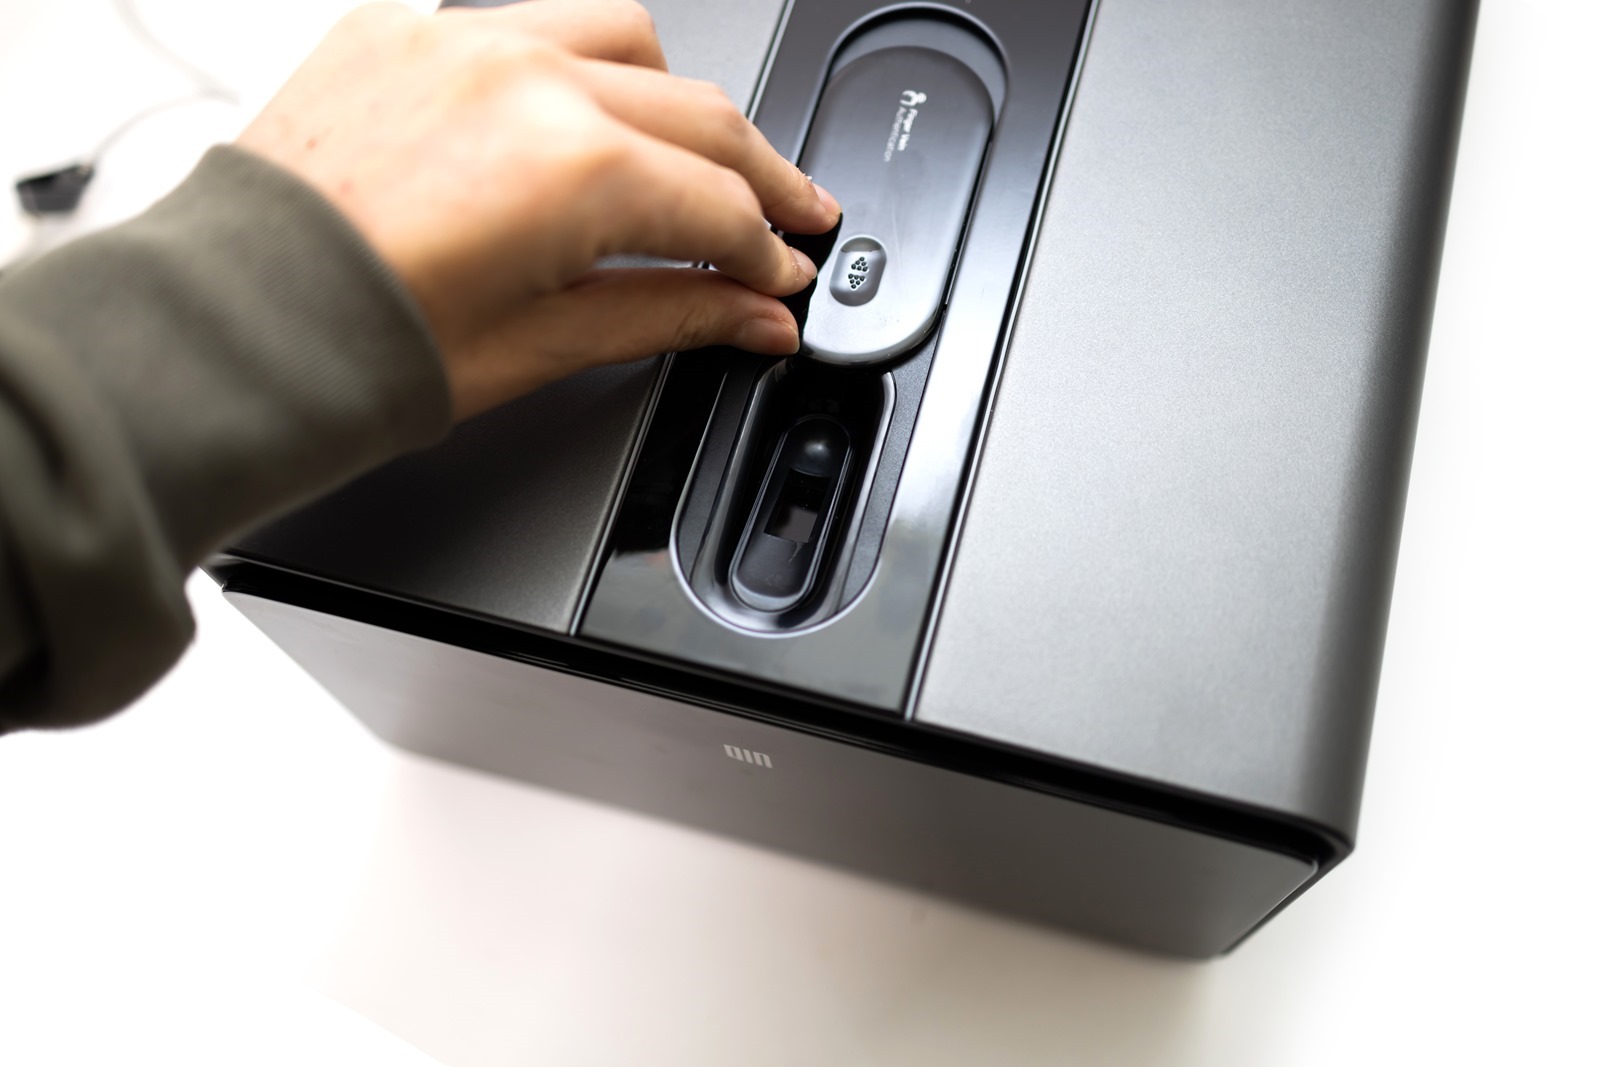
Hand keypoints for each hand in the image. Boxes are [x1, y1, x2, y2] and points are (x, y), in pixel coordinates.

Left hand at [236, 0, 839, 419]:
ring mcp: (465, 39)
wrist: (231, 327)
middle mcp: (526, 79)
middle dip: (761, 174)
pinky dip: (578, 65)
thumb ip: (668, 312)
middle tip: (791, 216)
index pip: (718, 207)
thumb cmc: (358, 347)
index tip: (782, 278)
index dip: (767, 254)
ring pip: (628, 38)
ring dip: (678, 98)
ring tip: (689, 155)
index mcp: (571, 169)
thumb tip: (753, 315)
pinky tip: (581, 114)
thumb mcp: (542, 343)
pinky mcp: (409, 25)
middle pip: (700, 114)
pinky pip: (530, 19)